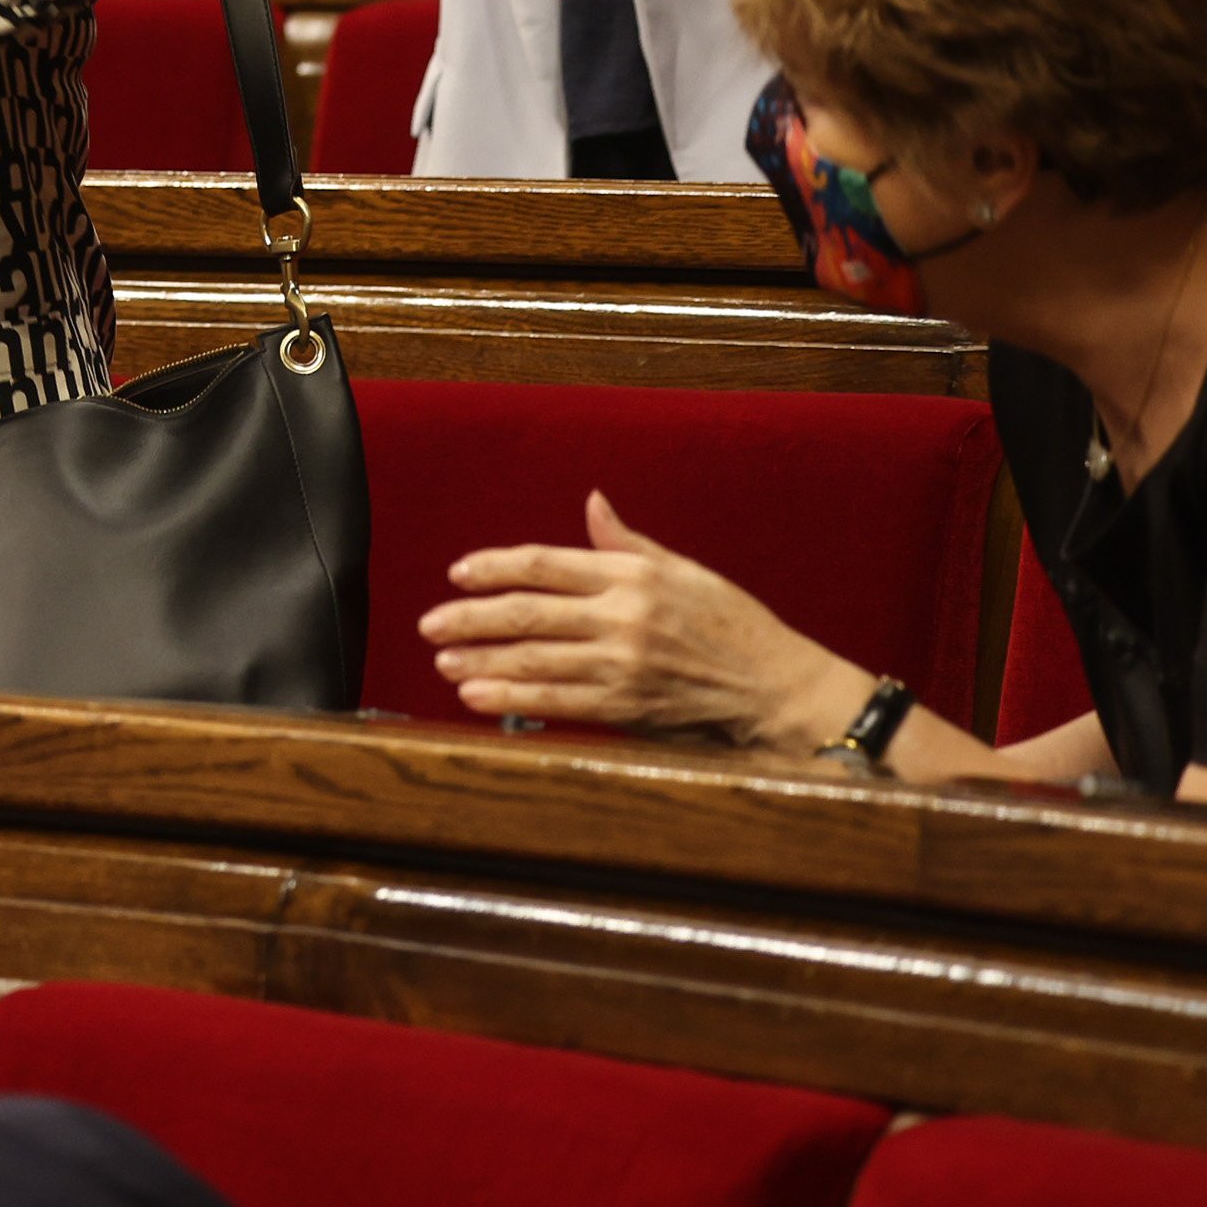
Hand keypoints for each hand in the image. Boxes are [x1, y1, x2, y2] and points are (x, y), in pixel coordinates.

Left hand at [421, 491, 856, 748]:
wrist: (776, 686)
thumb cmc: (732, 624)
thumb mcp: (683, 571)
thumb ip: (627, 542)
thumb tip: (592, 501)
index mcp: (631, 576)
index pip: (544, 564)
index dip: (494, 567)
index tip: (459, 573)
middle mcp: (621, 616)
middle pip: (527, 613)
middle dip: (471, 617)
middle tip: (430, 623)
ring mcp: (622, 664)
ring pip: (534, 660)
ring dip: (481, 659)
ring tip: (443, 661)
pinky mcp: (627, 706)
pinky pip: (557, 701)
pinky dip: (512, 698)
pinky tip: (477, 696)